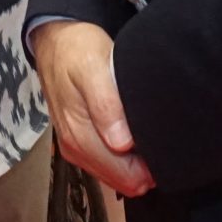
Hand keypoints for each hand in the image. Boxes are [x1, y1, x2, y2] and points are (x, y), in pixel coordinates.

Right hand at [32, 20, 153, 196]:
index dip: (150, 167)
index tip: (165, 144)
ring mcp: (76, 148)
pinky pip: (109, 163)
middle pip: (124, 180)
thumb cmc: (77, 50)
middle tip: (163, 135)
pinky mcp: (79, 142)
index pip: (125, 176)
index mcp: (80, 137)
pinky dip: (126, 155)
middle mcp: (76, 149)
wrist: (55, 41)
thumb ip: (105, 105)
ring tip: (150, 132)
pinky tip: (135, 133)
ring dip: (136, 161)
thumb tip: (121, 143)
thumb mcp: (93, 69)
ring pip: (117, 174)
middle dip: (146, 166)